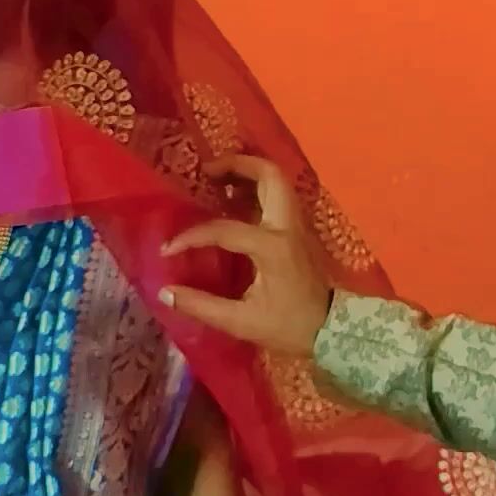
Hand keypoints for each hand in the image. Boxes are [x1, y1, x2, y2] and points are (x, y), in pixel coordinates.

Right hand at [158, 156, 332, 355]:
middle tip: (207, 172)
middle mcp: (287, 226)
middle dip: (237, 164)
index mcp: (272, 247)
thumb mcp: (242, 322)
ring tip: (218, 180)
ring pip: (277, 181)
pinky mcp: (298, 230)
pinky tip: (234, 200)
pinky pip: (278, 195)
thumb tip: (165, 293)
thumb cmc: (288, 326)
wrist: (330, 330)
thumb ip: (201, 306)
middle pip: (269, 175)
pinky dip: (257, 188)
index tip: (169, 248)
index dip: (192, 236)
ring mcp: (297, 225)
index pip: (224, 229)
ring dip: (249, 172)